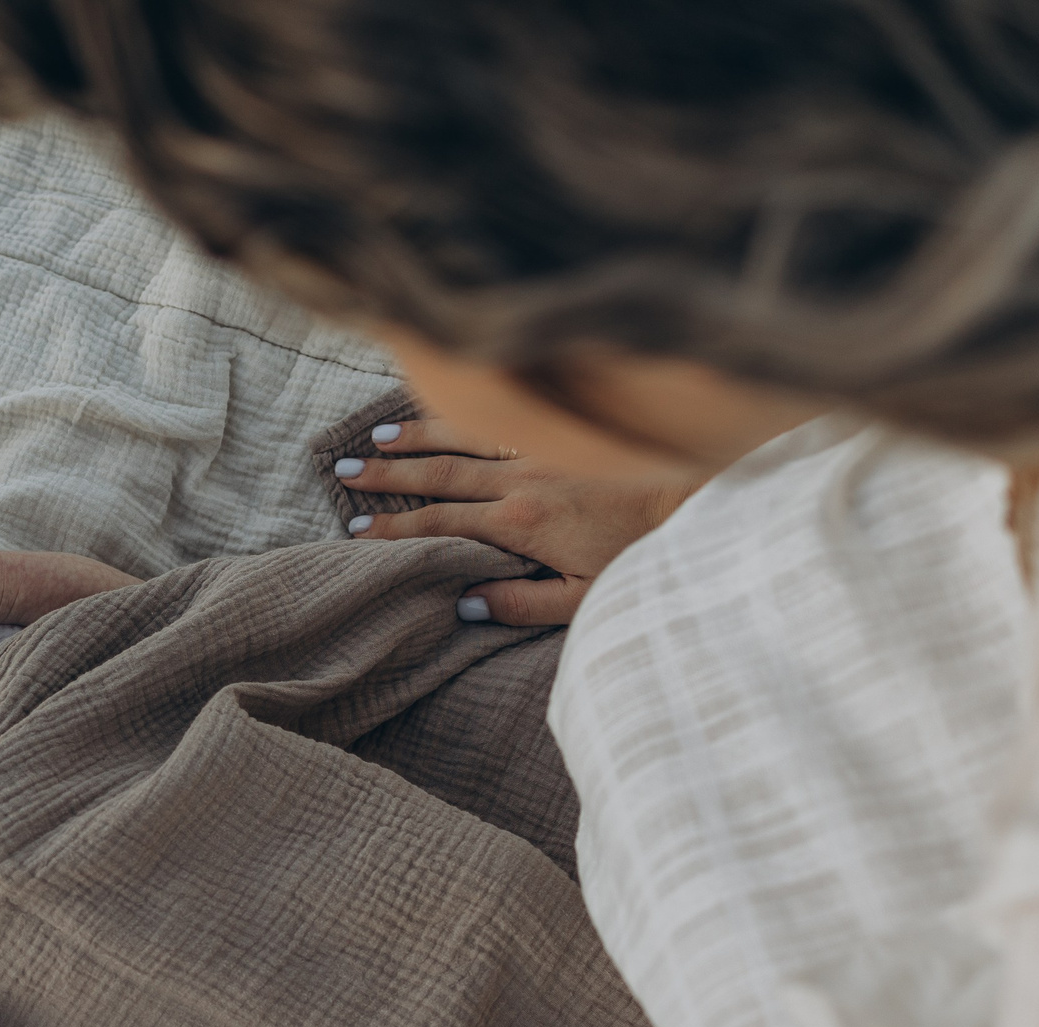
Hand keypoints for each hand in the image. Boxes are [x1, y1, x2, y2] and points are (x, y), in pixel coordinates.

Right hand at [336, 420, 697, 625]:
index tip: (358, 531)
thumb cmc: (638, 555)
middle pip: (438, 474)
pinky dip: (461, 416)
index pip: (440, 525)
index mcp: (519, 524)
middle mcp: (520, 479)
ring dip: (414, 438)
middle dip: (386, 476)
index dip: (395, 529)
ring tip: (374, 441)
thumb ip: (518, 602)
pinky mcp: (559, 435)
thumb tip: (460, 604)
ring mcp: (539, 450)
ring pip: (462, 438)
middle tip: (342, 474)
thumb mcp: (580, 599)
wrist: (695, 499)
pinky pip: (497, 420)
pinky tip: (439, 412)